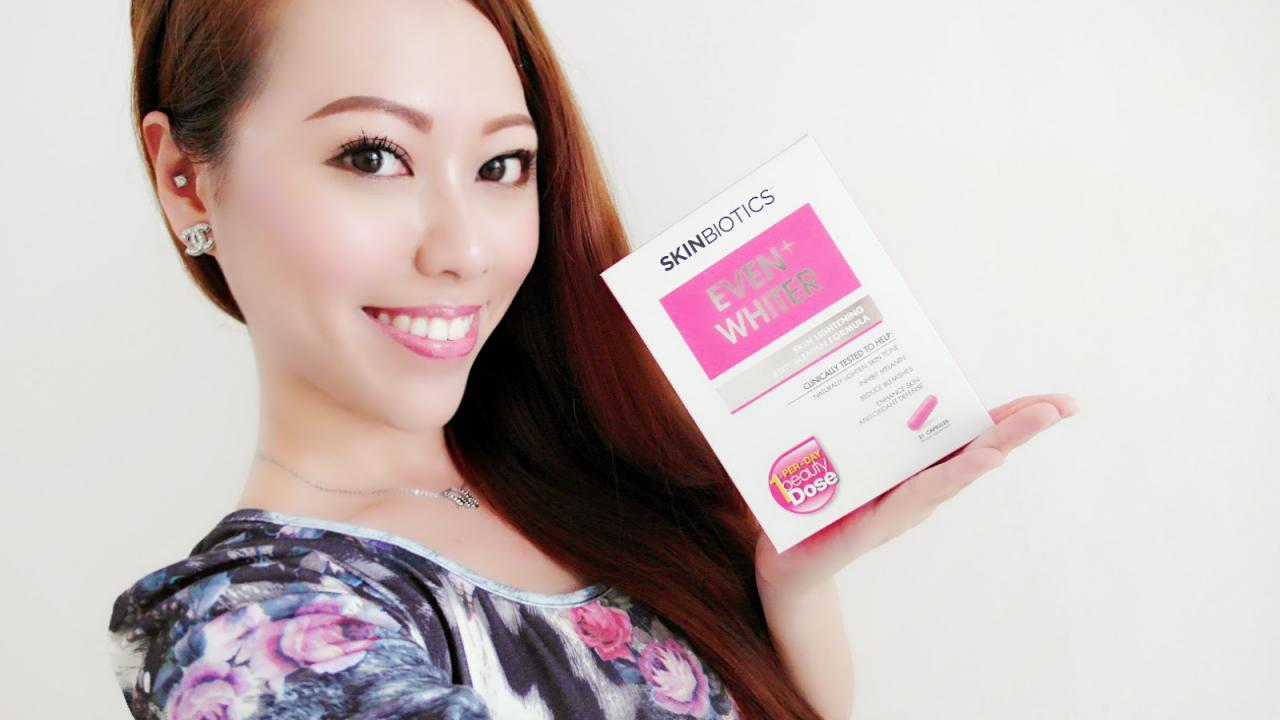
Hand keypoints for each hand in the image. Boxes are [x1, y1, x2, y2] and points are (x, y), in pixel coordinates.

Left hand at [754, 393, 1078, 596]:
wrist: (785, 558)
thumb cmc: (811, 501)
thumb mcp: (836, 453)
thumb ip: (853, 421)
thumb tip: (855, 358)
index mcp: (913, 462)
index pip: (969, 432)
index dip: (1011, 414)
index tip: (1055, 400)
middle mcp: (918, 482)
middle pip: (979, 446)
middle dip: (1022, 424)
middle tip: (1064, 406)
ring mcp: (906, 504)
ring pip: (961, 468)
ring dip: (1000, 442)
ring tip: (1036, 419)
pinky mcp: (883, 521)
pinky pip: (924, 491)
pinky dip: (956, 474)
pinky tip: (983, 459)